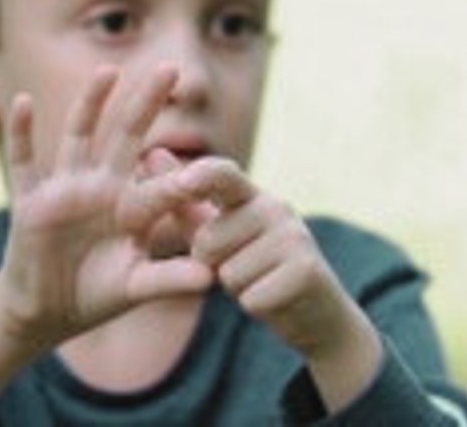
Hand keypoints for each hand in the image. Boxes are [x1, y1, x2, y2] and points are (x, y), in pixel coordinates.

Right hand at [0, 64, 213, 350]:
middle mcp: (102, 186)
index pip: (163, 182)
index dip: (183, 174)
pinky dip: (21, 133)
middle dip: (147, 103)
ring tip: (108, 72)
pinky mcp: (32, 201)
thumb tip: (210, 279)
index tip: (205, 159)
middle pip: (127, 136)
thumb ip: (168, 280)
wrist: (46, 310)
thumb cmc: (97, 294)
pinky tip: (23, 102)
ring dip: (90, 104)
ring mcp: (66, 189)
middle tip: (171, 68)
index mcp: (132, 205)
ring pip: (79, 137)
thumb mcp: (135, 288)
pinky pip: (25, 162)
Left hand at [128, 157, 382, 411]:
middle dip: (213, 265)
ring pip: (228, 274)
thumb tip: (150, 155)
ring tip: (260, 281)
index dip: (202, 177)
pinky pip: (251, 298)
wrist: (316, 311)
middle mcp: (275, 207)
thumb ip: (186, 202)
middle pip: (208, 241)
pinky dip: (256, 306)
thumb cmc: (258, 268)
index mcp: (250, 196)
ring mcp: (295, 236)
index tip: (182, 182)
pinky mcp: (306, 270)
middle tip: (243, 267)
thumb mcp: (222, 234)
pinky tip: (275, 299)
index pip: (223, 175)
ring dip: (237, 289)